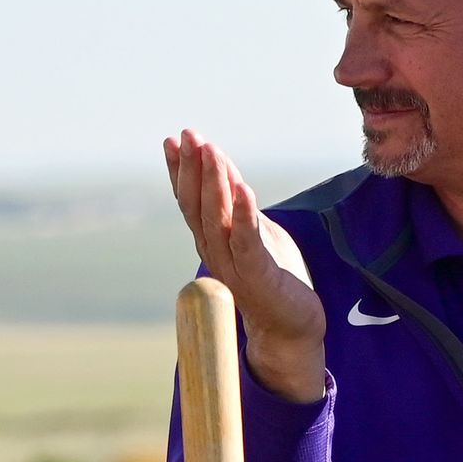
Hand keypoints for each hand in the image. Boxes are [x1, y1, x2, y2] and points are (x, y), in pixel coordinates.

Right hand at [164, 130, 327, 403]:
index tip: (171, 139)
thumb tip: (220, 163)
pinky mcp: (258, 276)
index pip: (189, 200)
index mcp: (211, 240)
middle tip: (187, 135)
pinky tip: (242, 187)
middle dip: (191, 168)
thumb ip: (235, 201)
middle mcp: (214, 252)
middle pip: (196, 206)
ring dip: (213, 183)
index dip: (179, 170)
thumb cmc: (273, 275)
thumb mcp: (253, 228)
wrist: (290, 326)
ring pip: (216, 219)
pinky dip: (243, 213)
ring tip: (211, 151)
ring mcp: (233, 266)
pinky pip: (247, 241)